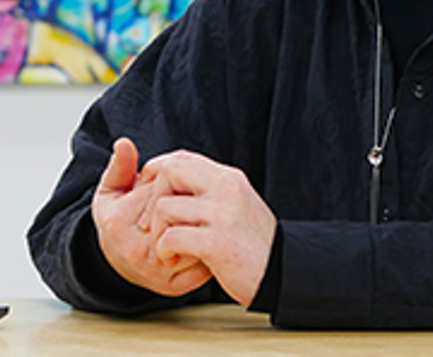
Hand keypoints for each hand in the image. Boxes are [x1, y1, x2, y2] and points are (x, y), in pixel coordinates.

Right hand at [91, 138, 212, 296]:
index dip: (172, 183)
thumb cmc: (118, 220)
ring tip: (201, 216)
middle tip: (192, 198)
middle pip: (181, 216)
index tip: (172, 183)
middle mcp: (138, 252)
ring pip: (195, 241)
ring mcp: (157, 273)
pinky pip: (202, 265)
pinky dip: (208, 250)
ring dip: (203, 226)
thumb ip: (119, 167)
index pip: (160, 192)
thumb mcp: (111, 191)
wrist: (119, 260)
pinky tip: (203, 238)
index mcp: (119, 224)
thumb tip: (124, 144)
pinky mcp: (173, 287)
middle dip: (191, 203)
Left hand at [140, 150, 276, 305]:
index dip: (156, 175)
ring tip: (165, 249)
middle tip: (150, 225)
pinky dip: (163, 251)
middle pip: (169, 171)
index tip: (152, 201)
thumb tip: (172, 181)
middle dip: (150, 198)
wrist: (282, 275)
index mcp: (229, 178)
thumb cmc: (252, 246)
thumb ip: (210, 192)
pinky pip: (171, 237)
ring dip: (156, 232)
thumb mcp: (235, 207)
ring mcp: (224, 214)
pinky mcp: (218, 243)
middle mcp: (227, 189)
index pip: (180, 158)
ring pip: (164, 206)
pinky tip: (172, 259)